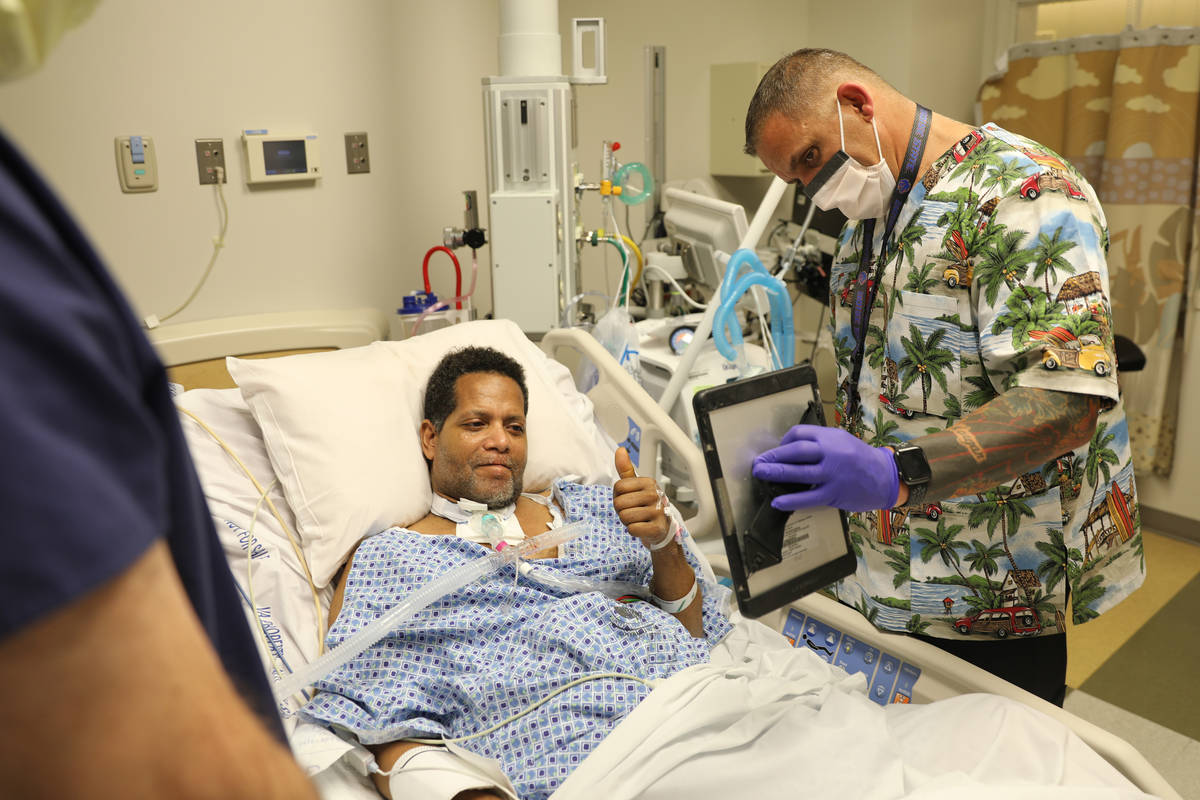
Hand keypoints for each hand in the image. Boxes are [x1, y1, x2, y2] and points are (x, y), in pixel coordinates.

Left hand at [613, 447, 670, 547]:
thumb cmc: (645, 506)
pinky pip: (632, 529)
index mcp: (649, 482)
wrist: (661, 528)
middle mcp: (655, 495)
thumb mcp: (636, 486)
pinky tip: (642, 527)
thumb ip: (626, 469)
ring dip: (627, 521)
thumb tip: (620, 450)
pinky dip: (633, 530)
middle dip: (621, 510)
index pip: (618, 487)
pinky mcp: (657, 528)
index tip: (629, 499)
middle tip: (634, 511)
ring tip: (638, 519)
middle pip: (619, 503)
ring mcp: (658, 512)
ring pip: (624, 516)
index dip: (618, 496)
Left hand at [752, 425, 898, 511]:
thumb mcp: (841, 440)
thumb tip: (789, 447)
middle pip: (796, 452)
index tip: (778, 450)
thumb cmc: (860, 457)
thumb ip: (819, 441)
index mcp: (831, 437)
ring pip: (799, 473)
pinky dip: (790, 500)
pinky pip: (808, 497)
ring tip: (760, 474)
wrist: (885, 477)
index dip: (784, 441)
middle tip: (759, 462)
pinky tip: (777, 502)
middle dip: (774, 456)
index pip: (799, 434)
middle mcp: (831, 453)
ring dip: (776, 474)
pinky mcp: (834, 494)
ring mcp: (832, 474)